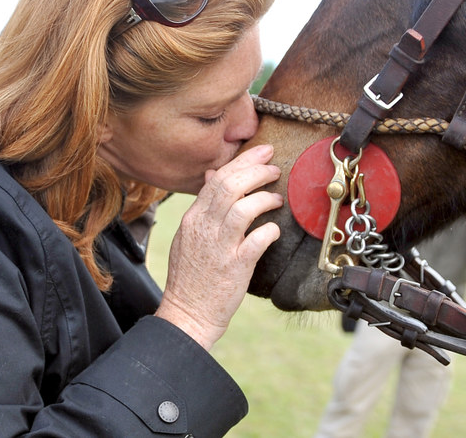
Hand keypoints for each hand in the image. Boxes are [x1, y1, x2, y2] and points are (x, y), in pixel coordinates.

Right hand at [155, 144, 281, 349]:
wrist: (188, 313)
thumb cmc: (192, 275)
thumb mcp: (190, 234)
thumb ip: (204, 205)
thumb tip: (213, 175)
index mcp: (193, 218)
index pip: (218, 179)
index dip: (243, 161)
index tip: (263, 153)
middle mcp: (204, 228)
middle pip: (230, 186)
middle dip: (257, 171)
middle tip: (275, 168)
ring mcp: (219, 247)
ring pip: (243, 208)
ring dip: (264, 198)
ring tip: (277, 199)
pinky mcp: (235, 267)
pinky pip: (256, 240)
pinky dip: (268, 231)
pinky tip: (274, 229)